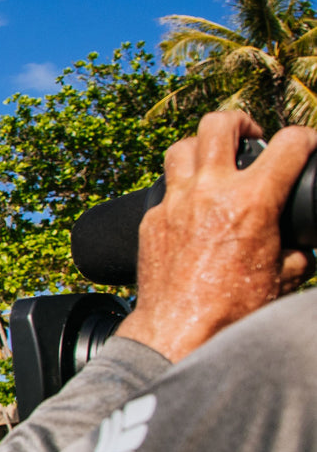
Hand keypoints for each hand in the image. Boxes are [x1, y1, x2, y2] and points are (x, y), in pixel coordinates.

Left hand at [118, 111, 316, 361]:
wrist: (179, 330)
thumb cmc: (233, 309)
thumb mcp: (286, 276)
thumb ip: (301, 251)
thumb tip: (305, 245)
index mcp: (252, 201)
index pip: (287, 145)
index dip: (306, 138)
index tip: (308, 145)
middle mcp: (209, 192)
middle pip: (218, 124)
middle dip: (239, 121)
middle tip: (250, 136)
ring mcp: (174, 203)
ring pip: (181, 147)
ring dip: (201, 147)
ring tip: (214, 160)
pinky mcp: (150, 220)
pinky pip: (165, 188)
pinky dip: (181, 188)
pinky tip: (193, 204)